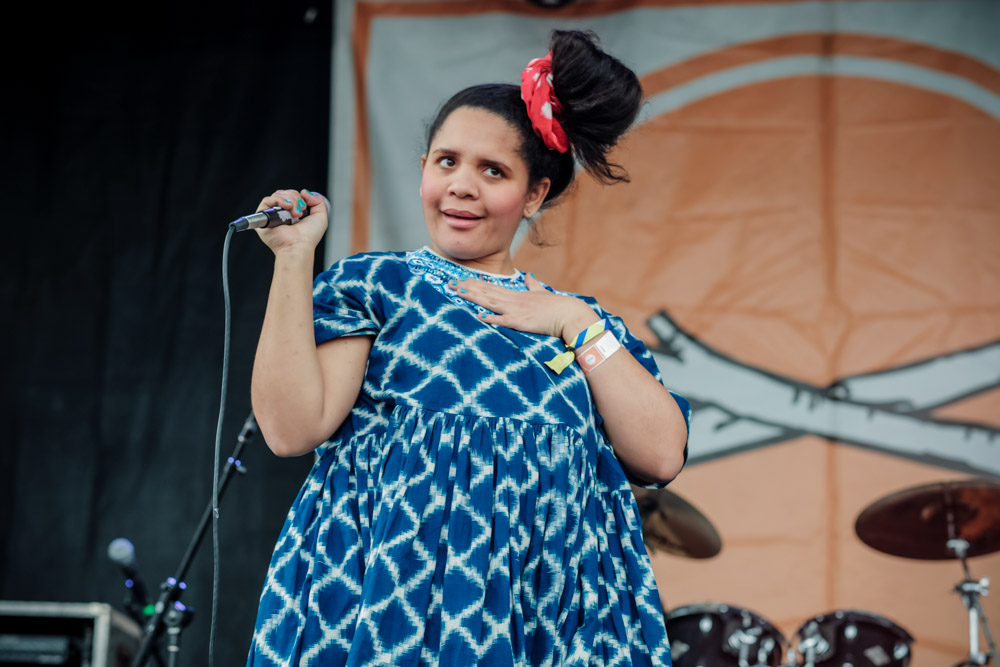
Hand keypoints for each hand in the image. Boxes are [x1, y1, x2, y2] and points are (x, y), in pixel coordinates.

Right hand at [253, 188, 328, 254]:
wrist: (299, 245)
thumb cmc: (308, 237)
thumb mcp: (320, 216)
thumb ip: (317, 200)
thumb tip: (304, 191)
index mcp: (293, 213)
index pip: (292, 195)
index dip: (299, 196)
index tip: (305, 206)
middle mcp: (282, 213)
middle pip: (285, 193)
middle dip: (295, 198)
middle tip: (301, 211)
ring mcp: (273, 214)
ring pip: (278, 195)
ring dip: (290, 200)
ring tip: (295, 213)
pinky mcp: (264, 217)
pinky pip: (267, 200)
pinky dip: (279, 200)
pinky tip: (287, 208)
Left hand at [448, 273, 598, 341]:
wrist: (569, 314)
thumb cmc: (557, 306)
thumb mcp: (542, 292)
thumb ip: (533, 285)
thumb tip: (530, 276)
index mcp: (517, 294)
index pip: (492, 287)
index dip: (475, 283)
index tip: (462, 279)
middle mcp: (513, 300)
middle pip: (486, 292)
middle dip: (468, 287)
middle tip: (450, 282)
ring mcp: (516, 311)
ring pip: (490, 302)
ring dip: (473, 297)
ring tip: (458, 292)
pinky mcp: (521, 323)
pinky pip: (503, 320)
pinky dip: (490, 318)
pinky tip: (479, 315)